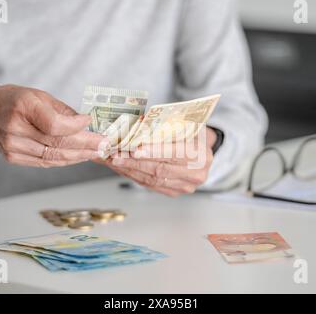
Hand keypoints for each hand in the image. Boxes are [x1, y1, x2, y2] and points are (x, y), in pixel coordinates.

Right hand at [0, 84, 107, 166]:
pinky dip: (64, 160)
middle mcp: (16, 128)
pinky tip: (79, 156)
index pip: (54, 125)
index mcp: (23, 107)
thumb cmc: (15, 100)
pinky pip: (45, 162)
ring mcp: (13, 146)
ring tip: (96, 152)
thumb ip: (63, 111)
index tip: (90, 122)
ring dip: (79, 156)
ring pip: (53, 157)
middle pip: (57, 143)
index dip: (76, 127)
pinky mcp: (13, 157)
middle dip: (85, 145)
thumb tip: (87, 124)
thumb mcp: (39, 95)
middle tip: (104, 144)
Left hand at [100, 127, 216, 196]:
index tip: (135, 149)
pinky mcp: (174, 192)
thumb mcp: (184, 124)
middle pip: (160, 168)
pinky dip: (134, 176)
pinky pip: (150, 185)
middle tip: (115, 155)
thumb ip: (166, 126)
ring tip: (113, 161)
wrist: (202, 151)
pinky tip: (122, 168)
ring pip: (152, 179)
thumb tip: (138, 124)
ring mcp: (185, 186)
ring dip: (130, 170)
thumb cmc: (191, 134)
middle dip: (134, 161)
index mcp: (201, 154)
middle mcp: (195, 173)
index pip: (175, 153)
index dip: (154, 151)